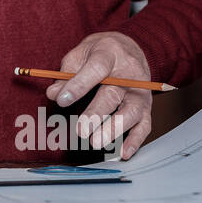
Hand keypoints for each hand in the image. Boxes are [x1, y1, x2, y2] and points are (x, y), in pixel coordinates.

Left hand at [45, 31, 152, 159]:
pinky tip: (123, 153)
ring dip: (114, 129)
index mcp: (109, 54)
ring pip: (130, 111)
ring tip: (96, 142)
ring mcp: (139, 91)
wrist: (128, 49)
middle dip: (96, 114)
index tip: (63, 100)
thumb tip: (54, 94)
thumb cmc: (99, 53)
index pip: (95, 69)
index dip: (78, 85)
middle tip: (81, 130)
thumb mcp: (79, 54)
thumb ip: (66, 74)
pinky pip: (144, 124)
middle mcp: (129, 74)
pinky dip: (135, 140)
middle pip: (113, 94)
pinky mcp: (146, 106)